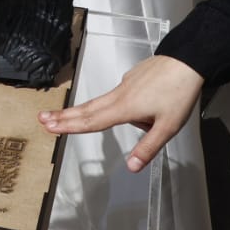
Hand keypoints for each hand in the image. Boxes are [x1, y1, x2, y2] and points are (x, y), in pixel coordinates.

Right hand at [38, 54, 203, 171]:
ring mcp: (125, 84)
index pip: (92, 121)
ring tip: (72, 118)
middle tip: (42, 118)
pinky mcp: (132, 78)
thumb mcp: (168, 127)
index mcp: (125, 108)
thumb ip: (148, 147)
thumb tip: (131, 167)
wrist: (187, 61)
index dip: (69, 126)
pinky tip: (134, 108)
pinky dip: (117, 104)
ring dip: (82, 110)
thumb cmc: (179, 93)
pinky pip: (120, 96)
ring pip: (102, 102)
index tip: (50, 127)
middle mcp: (120, 95)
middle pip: (87, 109)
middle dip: (64, 115)